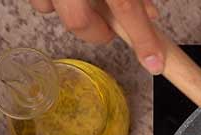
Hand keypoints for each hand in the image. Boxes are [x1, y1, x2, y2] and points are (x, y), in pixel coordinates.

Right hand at [28, 0, 166, 73]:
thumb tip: (151, 13)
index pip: (126, 8)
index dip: (143, 38)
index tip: (154, 63)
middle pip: (78, 21)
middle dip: (96, 32)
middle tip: (109, 31)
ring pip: (47, 7)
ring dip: (69, 14)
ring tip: (86, 5)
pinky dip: (51, 1)